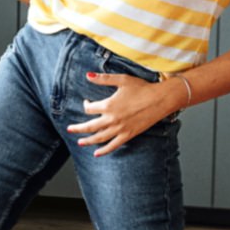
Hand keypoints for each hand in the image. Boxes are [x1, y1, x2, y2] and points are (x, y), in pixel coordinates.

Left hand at [68, 71, 182, 155]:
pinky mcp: (128, 135)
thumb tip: (88, 75)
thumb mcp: (121, 80)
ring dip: (88, 141)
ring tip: (80, 142)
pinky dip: (104, 150)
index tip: (87, 102)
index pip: (89, 109)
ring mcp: (120, 129)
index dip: (85, 105)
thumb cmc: (142, 88)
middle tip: (70, 129)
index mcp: (108, 105)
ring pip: (99, 138)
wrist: (160, 99)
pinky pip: (113, 145)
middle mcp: (112, 119)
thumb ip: (103, 79)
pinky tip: (97, 153)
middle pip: (90, 126)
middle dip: (78, 128)